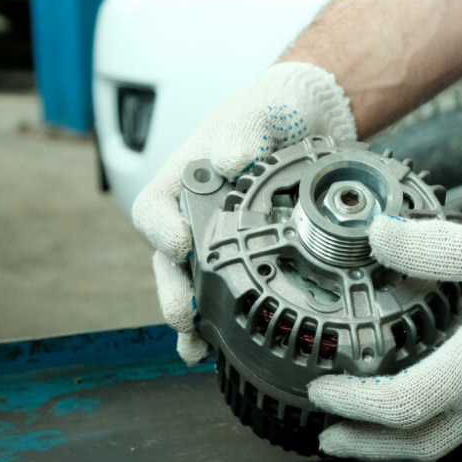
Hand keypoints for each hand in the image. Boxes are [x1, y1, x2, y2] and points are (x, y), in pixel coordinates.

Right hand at [132, 62, 356, 364]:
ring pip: (192, 285)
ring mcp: (215, 241)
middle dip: (172, 292)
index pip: (154, 208)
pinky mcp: (243, 259)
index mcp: (184, 180)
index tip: (179, 245)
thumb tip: (230, 158)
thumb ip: (242, 131)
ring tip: (196, 350)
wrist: (307, 124)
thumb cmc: (271, 113)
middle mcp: (191, 215)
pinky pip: (224, 294)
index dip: (160, 230)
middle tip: (183, 317)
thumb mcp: (258, 112)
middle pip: (167, 261)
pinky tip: (221, 350)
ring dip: (192, 319)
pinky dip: (220, 323)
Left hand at [307, 215, 461, 458]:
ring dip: (410, 429)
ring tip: (381, 412)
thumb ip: (430, 247)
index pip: (397, 406)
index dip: (351, 402)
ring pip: (456, 433)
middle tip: (331, 437)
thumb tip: (378, 236)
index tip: (321, 391)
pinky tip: (454, 382)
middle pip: (420, 444)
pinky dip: (455, 411)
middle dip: (368, 445)